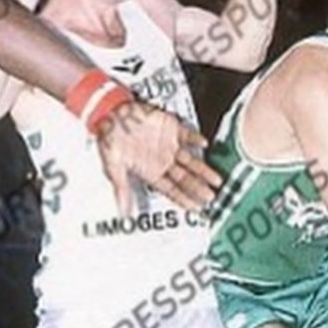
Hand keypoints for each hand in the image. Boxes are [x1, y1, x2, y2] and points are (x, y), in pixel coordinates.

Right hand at [94, 101, 221, 213]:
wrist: (110, 114)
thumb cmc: (110, 139)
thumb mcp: (114, 168)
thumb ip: (121, 190)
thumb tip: (123, 213)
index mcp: (150, 171)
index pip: (171, 189)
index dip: (184, 199)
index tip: (196, 208)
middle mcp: (161, 160)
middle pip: (184, 178)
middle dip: (198, 189)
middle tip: (211, 198)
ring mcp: (168, 145)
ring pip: (190, 161)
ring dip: (203, 170)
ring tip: (216, 180)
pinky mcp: (171, 128)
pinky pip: (187, 135)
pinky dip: (196, 139)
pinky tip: (204, 144)